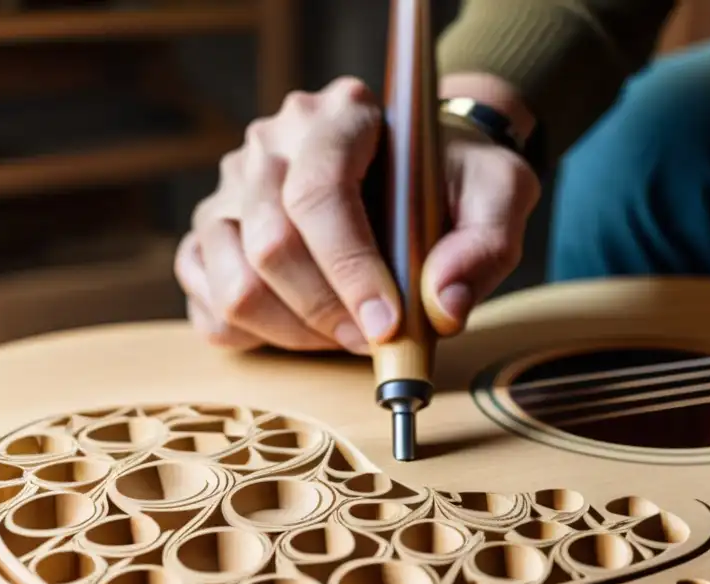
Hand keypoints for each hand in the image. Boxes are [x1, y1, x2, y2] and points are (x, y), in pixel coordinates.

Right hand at [174, 76, 541, 353]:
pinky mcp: (210, 240)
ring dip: (296, 332)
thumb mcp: (500, 193)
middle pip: (272, 245)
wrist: (414, 176)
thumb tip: (443, 306)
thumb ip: (487, 242)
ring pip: (235, 283)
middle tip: (375, 339)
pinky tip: (305, 333)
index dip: (350, 268)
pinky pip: (209, 307)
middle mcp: (271, 146)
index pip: (320, 192)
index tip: (388, 324)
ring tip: (346, 334)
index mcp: (338, 117)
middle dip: (328, 312)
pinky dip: (257, 339)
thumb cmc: (452, 183)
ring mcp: (231, 194)